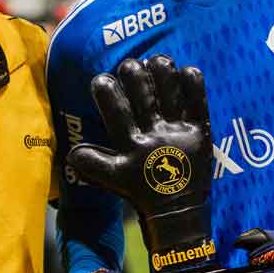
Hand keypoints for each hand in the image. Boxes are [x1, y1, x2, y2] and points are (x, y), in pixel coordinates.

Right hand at [66, 57, 215, 272]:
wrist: (178, 213)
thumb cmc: (142, 192)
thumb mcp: (114, 179)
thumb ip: (93, 165)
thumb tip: (71, 153)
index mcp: (132, 148)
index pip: (117, 115)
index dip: (108, 94)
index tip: (101, 78)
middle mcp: (155, 139)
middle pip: (144, 100)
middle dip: (134, 77)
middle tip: (129, 64)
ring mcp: (179, 135)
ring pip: (171, 96)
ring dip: (163, 74)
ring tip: (157, 59)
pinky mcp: (201, 134)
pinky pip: (200, 105)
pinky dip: (194, 87)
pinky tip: (189, 70)